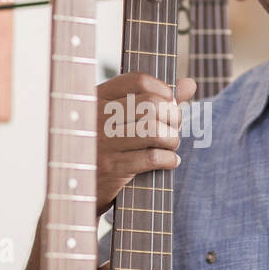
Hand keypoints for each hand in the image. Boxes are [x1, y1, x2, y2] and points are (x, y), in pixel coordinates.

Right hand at [95, 73, 195, 215]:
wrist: (79, 188)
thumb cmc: (107, 147)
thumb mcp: (120, 118)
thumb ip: (156, 100)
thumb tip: (190, 84)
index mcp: (97, 99)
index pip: (138, 81)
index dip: (163, 90)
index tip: (170, 103)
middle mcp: (97, 117)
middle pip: (150, 105)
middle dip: (173, 116)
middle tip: (175, 126)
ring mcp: (103, 143)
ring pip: (153, 131)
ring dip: (172, 138)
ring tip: (171, 144)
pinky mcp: (112, 169)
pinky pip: (151, 158)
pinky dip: (169, 159)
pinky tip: (170, 161)